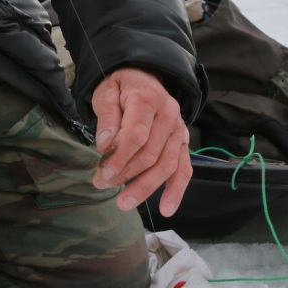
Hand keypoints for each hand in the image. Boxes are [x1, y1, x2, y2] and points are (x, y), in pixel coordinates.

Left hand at [91, 68, 191, 216]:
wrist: (143, 78)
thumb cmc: (121, 88)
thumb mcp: (106, 93)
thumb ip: (107, 117)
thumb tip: (106, 144)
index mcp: (148, 100)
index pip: (136, 135)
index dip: (119, 157)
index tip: (102, 174)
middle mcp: (169, 115)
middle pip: (150, 154)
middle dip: (126, 174)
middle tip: (102, 184)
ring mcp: (179, 130)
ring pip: (166, 165)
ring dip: (145, 187)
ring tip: (124, 202)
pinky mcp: (183, 143)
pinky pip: (184, 169)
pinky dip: (177, 191)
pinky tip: (166, 209)